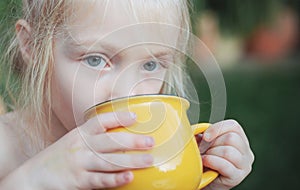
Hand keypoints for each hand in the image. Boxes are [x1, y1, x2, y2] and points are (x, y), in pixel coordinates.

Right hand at [19, 112, 154, 189]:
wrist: (32, 177)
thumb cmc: (58, 158)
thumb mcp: (73, 141)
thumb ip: (92, 137)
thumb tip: (118, 136)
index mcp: (80, 133)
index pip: (101, 121)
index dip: (118, 117)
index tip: (135, 116)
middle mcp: (81, 145)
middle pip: (110, 141)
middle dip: (132, 141)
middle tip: (150, 141)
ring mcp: (79, 163)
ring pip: (109, 161)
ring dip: (131, 160)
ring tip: (148, 160)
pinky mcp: (78, 180)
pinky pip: (99, 180)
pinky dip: (115, 179)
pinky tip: (129, 177)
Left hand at [199, 120, 253, 189]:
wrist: (204, 180)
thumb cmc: (206, 160)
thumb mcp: (204, 144)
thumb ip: (203, 135)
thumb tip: (198, 132)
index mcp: (240, 140)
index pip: (233, 126)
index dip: (217, 128)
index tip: (205, 136)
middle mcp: (246, 152)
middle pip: (231, 138)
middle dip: (212, 144)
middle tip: (204, 151)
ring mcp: (244, 165)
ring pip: (228, 151)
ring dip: (211, 154)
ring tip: (205, 158)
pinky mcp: (237, 177)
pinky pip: (225, 165)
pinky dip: (212, 161)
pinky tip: (205, 162)